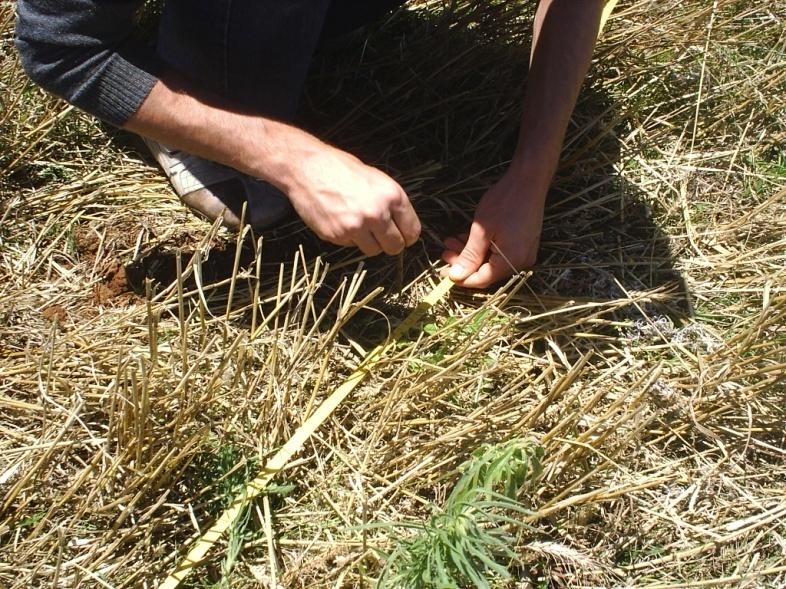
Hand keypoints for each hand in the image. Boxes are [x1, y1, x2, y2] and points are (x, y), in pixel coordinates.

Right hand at [284, 141, 420, 255]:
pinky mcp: (337, 236)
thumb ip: (391, 203)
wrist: (307, 167)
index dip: (407, 235)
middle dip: (390, 244)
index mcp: (392, 197)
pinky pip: (351, 245)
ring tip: (359, 224)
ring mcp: (355, 227)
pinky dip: (348, 237)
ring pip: (373, 251)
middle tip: (382, 237)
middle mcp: (377, 214)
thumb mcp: (376, 179)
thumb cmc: (342, 169)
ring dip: (369, 242)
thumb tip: (402, 226)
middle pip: (395, 247)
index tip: (402, 235)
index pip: (412, 231)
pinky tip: (340, 219)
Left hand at [441, 169, 545, 287]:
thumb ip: (469, 256)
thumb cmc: (504, 202)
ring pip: (490, 261)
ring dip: (470, 254)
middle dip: (463, 264)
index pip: (482, 280)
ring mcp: (523, 253)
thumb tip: (456, 276)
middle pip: (486, 272)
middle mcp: (521, 262)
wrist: (528, 180)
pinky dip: (482, 247)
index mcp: (512, 261)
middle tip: (445, 254)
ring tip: (451, 242)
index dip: (461, 278)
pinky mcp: (522, 244)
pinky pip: (498, 253)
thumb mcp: (482, 231)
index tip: (443, 271)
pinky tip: (464, 238)